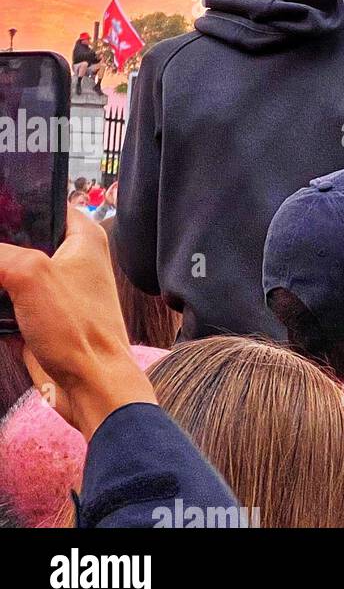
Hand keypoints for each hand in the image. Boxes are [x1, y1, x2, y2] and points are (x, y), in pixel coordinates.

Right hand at [0, 209, 154, 438]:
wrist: (89, 384)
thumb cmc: (76, 326)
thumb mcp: (30, 275)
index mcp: (83, 237)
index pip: (46, 203)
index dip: (16, 204)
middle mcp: (72, 259)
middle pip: (22, 239)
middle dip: (0, 245)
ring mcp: (54, 290)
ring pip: (10, 272)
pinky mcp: (39, 318)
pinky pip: (6, 302)